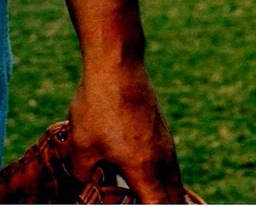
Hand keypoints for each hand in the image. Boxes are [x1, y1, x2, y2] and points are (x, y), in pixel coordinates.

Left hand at [67, 61, 184, 202]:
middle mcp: (163, 159)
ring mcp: (166, 141)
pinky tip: (137, 160)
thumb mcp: (81, 143)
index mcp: (144, 170)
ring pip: (173, 177)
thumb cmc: (98, 104)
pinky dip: (159, 169)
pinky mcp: (162, 126)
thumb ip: (83, 172)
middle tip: (140, 198)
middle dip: (162, 203)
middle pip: (173, 197)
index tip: (134, 205)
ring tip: (140, 187)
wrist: (117, 63)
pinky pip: (167, 158)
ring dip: (162, 188)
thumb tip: (84, 184)